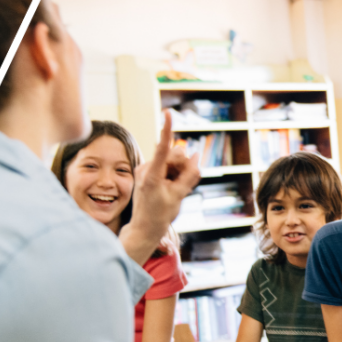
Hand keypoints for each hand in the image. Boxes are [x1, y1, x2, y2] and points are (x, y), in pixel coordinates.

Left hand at [120, 112, 199, 264]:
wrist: (144, 228)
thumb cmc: (160, 214)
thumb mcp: (179, 195)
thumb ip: (190, 175)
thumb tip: (197, 155)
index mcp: (152, 175)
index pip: (162, 148)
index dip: (167, 129)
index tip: (167, 113)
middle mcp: (146, 169)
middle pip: (174, 155)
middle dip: (183, 165)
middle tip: (184, 183)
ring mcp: (145, 169)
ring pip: (171, 160)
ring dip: (178, 171)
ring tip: (174, 189)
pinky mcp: (146, 171)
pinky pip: (165, 166)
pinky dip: (172, 174)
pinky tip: (169, 187)